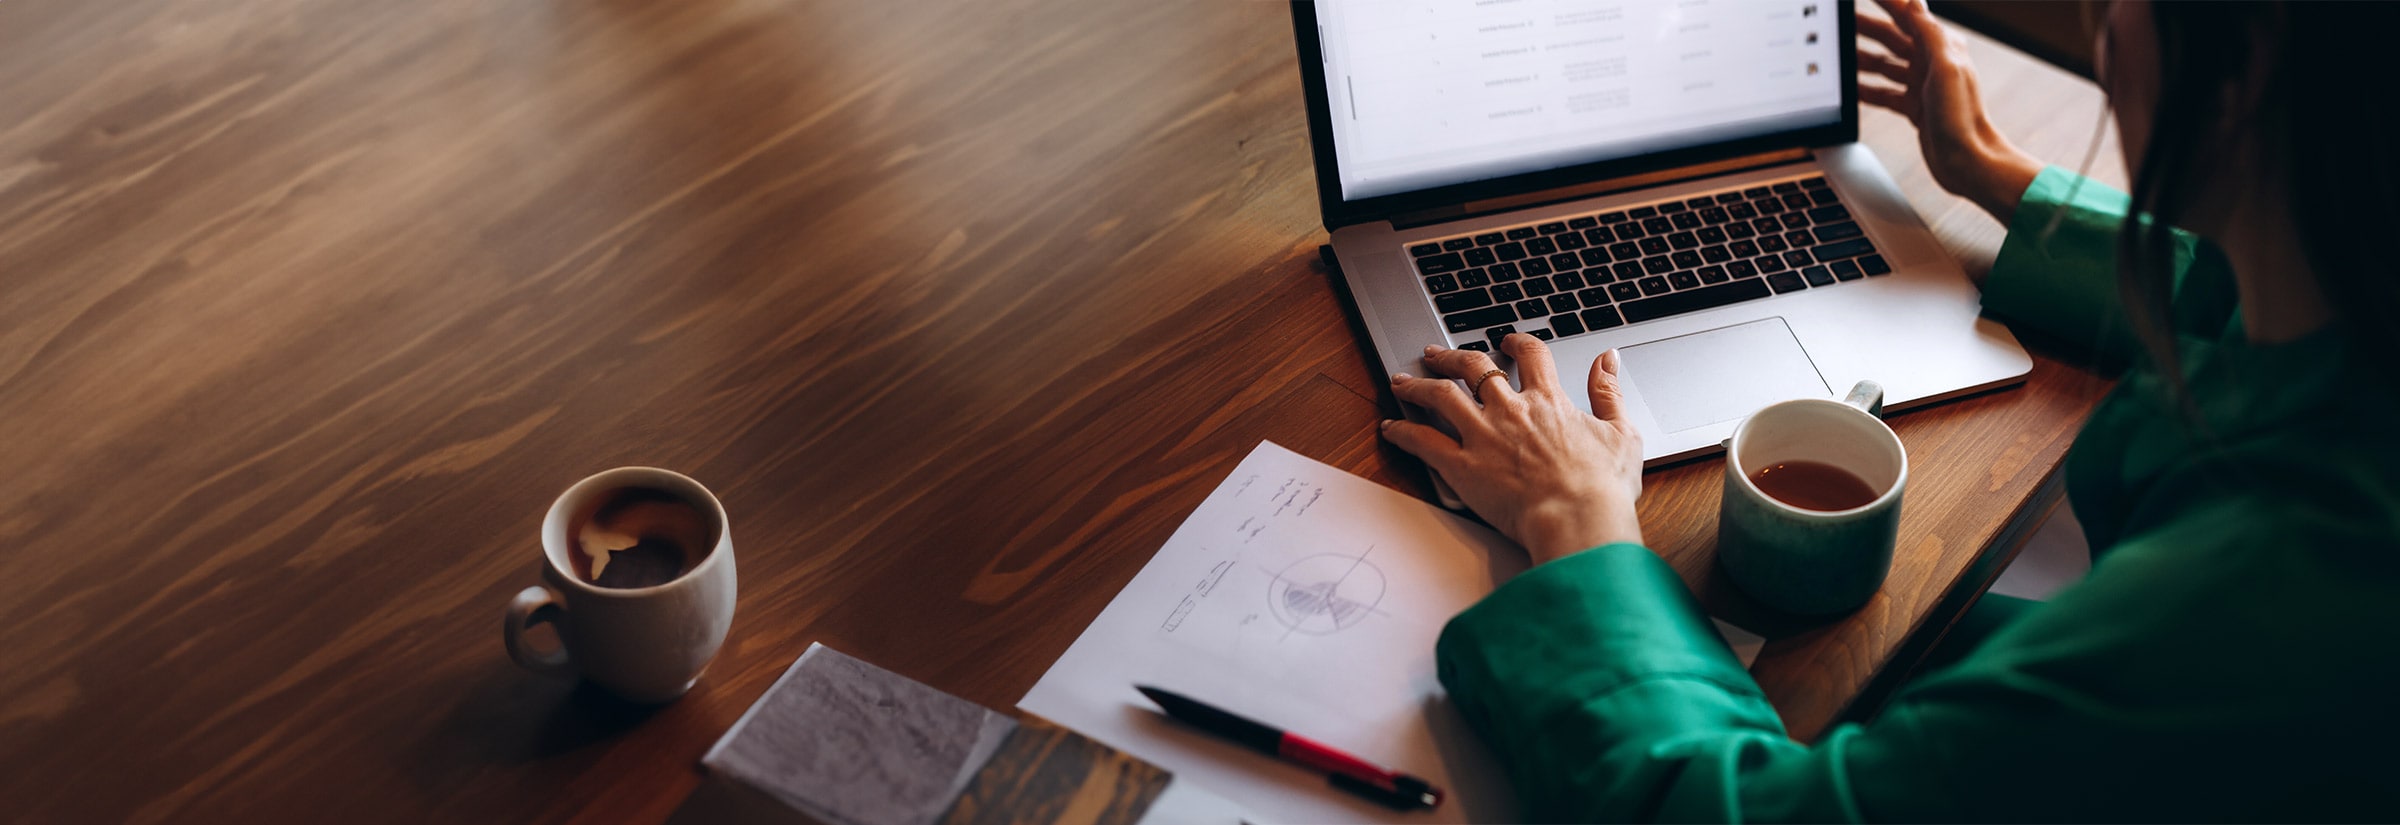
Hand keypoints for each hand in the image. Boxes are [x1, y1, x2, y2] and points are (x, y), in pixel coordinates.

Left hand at [1380, 334, 1643, 565]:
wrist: (1578, 519)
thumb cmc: (1602, 487)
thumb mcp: (1622, 432)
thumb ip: (1610, 391)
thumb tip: (1609, 358)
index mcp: (1548, 402)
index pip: (1529, 356)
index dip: (1516, 343)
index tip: (1506, 341)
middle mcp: (1510, 410)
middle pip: (1472, 367)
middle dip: (1450, 356)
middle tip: (1435, 353)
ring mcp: (1482, 436)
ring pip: (1439, 396)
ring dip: (1417, 385)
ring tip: (1402, 381)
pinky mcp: (1461, 466)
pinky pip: (1423, 441)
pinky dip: (1403, 432)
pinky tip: (1391, 429)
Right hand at [1858, 0, 2045, 223]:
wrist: (1967, 162)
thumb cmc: (1961, 118)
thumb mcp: (1946, 68)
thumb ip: (1930, 33)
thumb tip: (1914, 1)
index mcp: (1940, 48)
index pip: (1907, 15)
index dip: (1886, 0)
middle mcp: (1931, 64)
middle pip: (1891, 38)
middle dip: (1865, 26)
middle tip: (1841, 19)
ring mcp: (1921, 86)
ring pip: (1884, 64)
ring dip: (1860, 57)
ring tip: (1839, 53)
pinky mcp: (1914, 107)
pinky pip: (1884, 92)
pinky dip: (1866, 89)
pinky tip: (1850, 89)